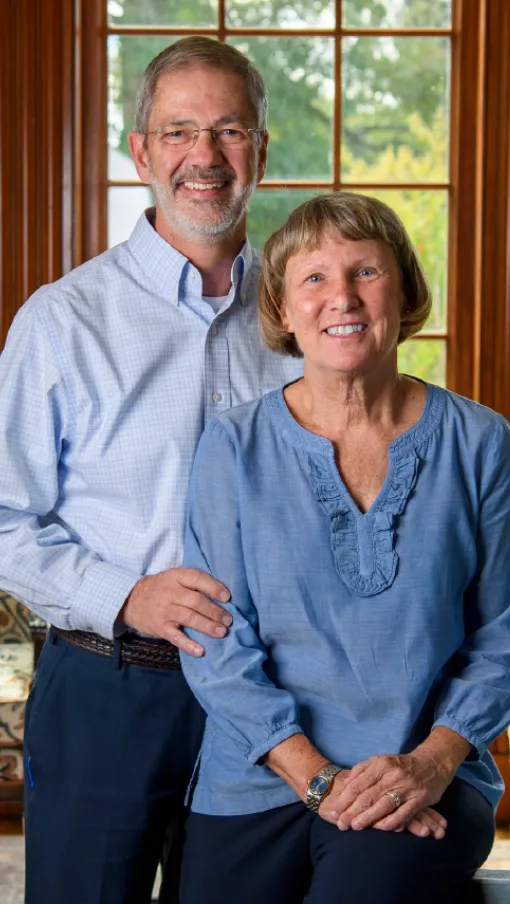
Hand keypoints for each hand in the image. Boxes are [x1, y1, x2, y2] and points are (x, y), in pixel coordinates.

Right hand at [119, 567, 231, 655]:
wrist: (131, 601)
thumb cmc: (160, 589)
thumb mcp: (173, 577)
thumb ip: (192, 582)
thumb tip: (221, 594)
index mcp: (175, 577)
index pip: (196, 578)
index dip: (213, 587)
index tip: (227, 597)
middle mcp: (170, 593)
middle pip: (196, 601)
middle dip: (215, 611)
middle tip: (228, 620)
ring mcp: (164, 611)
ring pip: (189, 618)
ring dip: (208, 626)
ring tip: (222, 632)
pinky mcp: (160, 628)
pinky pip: (176, 637)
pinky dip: (188, 645)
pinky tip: (200, 651)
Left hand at [324, 747, 454, 834]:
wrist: (432, 763)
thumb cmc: (401, 765)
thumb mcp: (380, 760)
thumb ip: (362, 770)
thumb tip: (346, 784)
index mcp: (380, 764)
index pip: (357, 784)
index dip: (344, 800)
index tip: (334, 812)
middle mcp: (391, 775)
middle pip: (367, 796)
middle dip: (352, 812)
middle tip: (341, 825)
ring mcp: (406, 787)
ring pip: (383, 805)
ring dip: (368, 818)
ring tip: (355, 827)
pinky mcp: (419, 799)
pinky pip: (403, 813)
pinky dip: (391, 822)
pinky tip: (380, 829)